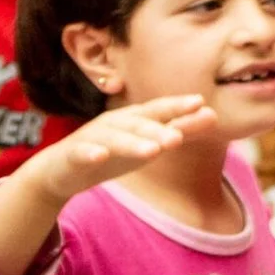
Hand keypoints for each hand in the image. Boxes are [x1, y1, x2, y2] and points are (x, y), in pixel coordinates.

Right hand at [16, 97, 217, 204]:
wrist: (61, 171)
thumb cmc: (113, 153)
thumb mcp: (149, 144)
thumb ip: (179, 130)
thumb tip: (213, 115)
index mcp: (134, 119)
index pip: (158, 110)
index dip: (176, 106)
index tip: (200, 102)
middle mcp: (114, 124)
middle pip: (138, 125)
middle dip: (157, 130)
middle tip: (178, 138)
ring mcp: (92, 138)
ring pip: (114, 139)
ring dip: (132, 143)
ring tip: (152, 151)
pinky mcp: (73, 155)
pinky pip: (82, 153)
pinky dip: (91, 153)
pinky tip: (100, 156)